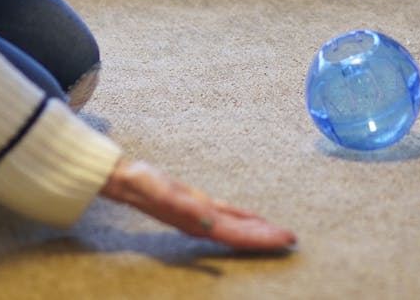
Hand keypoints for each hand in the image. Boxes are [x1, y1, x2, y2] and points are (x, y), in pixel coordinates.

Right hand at [99, 157, 295, 251]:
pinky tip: (256, 220)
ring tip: (281, 233)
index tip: (283, 240)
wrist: (126, 180)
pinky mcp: (199, 205)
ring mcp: (202, 217)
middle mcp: (203, 224)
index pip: (238, 235)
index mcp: (199, 223)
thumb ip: (187, 209)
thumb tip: (210, 224)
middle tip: (293, 239)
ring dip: (259, 231)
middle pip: (242, 235)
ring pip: (238, 227)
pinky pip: (229, 215)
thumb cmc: (144, 184)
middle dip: (266, 238)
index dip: (261, 239)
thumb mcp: (164, 193)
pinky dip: (246, 219)